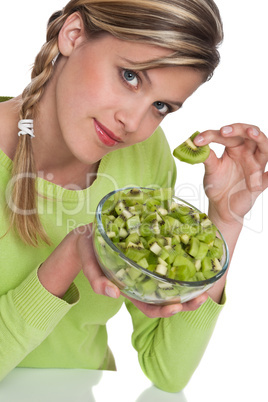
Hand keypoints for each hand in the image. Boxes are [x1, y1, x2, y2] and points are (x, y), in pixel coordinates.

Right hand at [79, 224, 207, 316]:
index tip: (177, 308)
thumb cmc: (89, 252)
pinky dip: (182, 262)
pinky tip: (194, 255)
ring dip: (189, 283)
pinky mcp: (151, 251)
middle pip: (167, 298)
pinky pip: (168, 260)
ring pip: (171, 281)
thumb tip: (113, 294)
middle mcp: (143, 280)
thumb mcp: (90, 265)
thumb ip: (97, 281)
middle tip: (202, 297)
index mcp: (129, 288)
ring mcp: (148, 266)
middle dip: (186, 302)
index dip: (164, 311)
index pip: (149, 307)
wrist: (87, 235)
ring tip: (206, 280)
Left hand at [195, 123, 267, 224]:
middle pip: (249, 134)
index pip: (227, 136)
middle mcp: (247, 153)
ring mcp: (256, 166)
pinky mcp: (260, 182)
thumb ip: (207, 158)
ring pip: (264, 147)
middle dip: (238, 129)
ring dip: (259, 138)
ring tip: (251, 132)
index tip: (198, 140)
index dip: (212, 135)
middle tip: (224, 131)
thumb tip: (198, 145)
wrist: (221, 206)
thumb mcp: (211, 170)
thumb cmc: (217, 185)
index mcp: (234, 148)